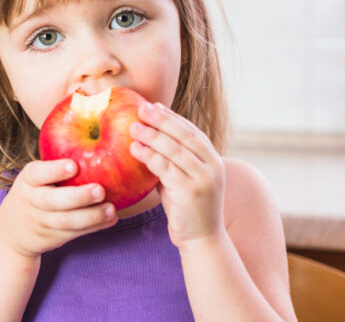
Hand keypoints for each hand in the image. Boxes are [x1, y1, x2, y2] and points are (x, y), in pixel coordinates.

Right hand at [0, 159, 117, 258]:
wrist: (13, 230)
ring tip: (110, 208)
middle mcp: (32, 201)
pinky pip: (76, 233)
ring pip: (66, 222)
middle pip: (52, 201)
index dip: (55, 170)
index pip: (38, 173)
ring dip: (91, 216)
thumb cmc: (35, 190)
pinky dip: (95, 226)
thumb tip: (93, 132)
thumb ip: (55, 163)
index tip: (74, 165)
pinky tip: (111, 218)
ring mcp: (42, 221)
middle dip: (78, 197)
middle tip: (100, 190)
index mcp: (28, 180)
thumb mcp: (35, 175)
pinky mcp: (54, 237)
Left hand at [129, 102, 225, 249]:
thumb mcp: (182, 178)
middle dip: (162, 120)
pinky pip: (167, 168)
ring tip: (132, 127)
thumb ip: (172, 159)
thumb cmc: (186, 207)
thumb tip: (146, 136)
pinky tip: (134, 149)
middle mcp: (213, 166)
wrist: (201, 240)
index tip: (153, 105)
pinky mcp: (192, 192)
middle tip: (140, 109)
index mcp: (213, 159)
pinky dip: (149, 156)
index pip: (191, 131)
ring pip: (175, 150)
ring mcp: (204, 179)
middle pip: (185, 135)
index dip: (172, 117)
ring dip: (152, 136)